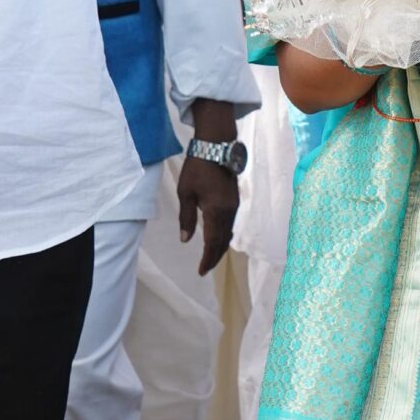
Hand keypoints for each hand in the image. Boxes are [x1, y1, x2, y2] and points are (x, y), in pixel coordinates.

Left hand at [177, 152, 237, 275]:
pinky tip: (218, 238)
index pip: (212, 242)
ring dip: (220, 247)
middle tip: (205, 269)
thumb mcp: (185, 193)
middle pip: (223, 241)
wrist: (216, 147)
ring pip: (228, 233)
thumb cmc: (197, 168)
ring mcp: (234, 206)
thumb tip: (186, 240)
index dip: (207, 258)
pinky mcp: (234, 200)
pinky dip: (224, 235)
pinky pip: (230, 224)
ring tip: (210, 257)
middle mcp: (229, 212)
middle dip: (214, 257)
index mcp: (216, 211)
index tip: (200, 271)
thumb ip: (187, 218)